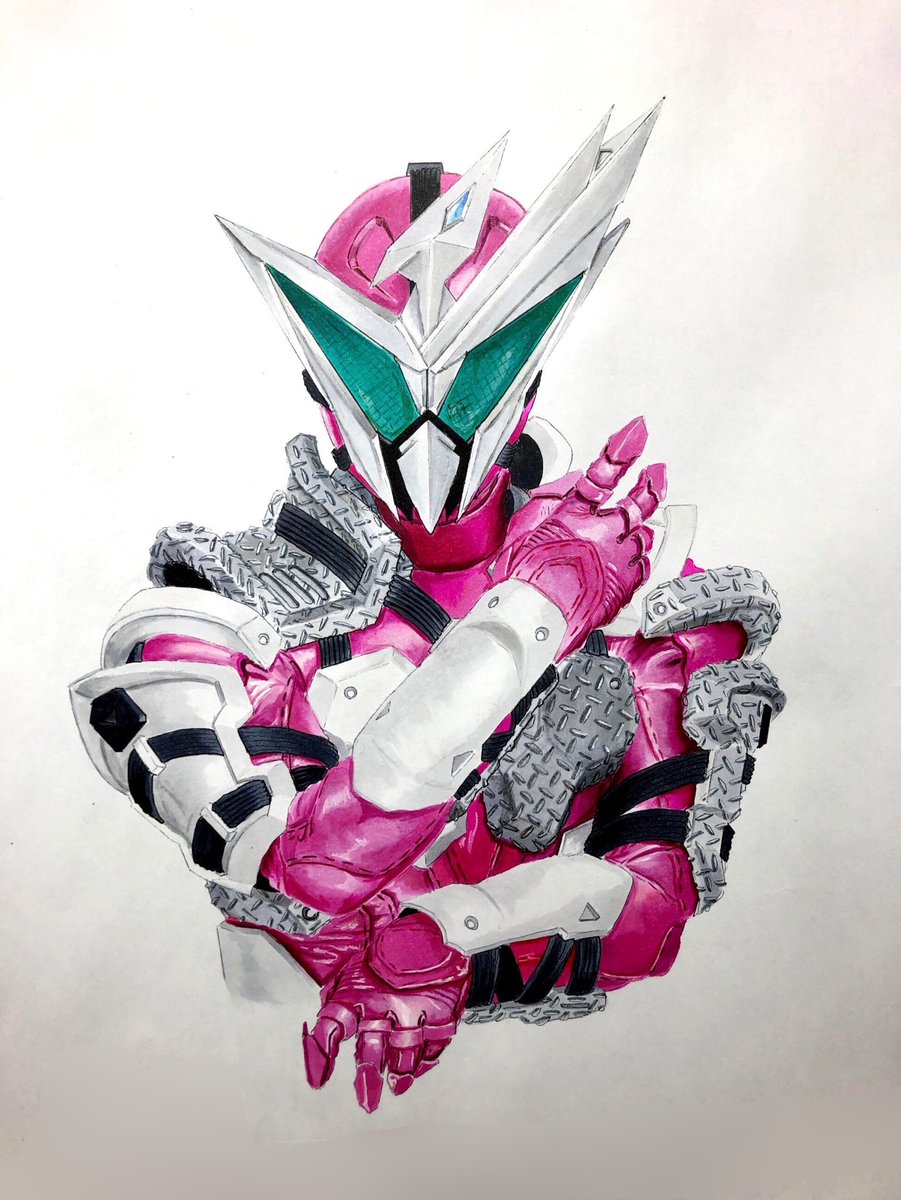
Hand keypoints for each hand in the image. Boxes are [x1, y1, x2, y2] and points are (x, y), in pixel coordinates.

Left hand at [303, 912, 470, 1112]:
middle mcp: (384, 1006)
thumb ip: (340, 1000)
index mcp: (358, 992)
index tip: (317, 1081)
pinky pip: (431, 1050)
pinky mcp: (440, 1016)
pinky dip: (424, 1063)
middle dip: (366, 1077)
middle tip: (365, 1101)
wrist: (439, 930)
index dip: (321, 1053)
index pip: (332, 1025)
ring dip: (398, 1073)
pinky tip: (416, 1070)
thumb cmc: (389, 952)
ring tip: (395, 1085)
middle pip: (371, 1051)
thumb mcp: (357, 968)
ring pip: (403, 1056)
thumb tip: (320, 1032)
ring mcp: (414, 1013)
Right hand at [494, 417, 664, 656]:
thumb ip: (555, 507)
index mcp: (574, 514)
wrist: (533, 619)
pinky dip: (635, 562)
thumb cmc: (522, 580)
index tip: (637, 432)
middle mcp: (602, 531)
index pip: (604, 472)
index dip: (623, 450)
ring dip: (635, 533)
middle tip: (658, 474)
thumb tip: (575, 491)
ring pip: (641, 536)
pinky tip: (623, 565)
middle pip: (639, 502)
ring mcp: (618, 557)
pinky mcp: (627, 584)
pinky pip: (642, 566)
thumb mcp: (526, 532)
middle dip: (650, 486)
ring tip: (624, 538)